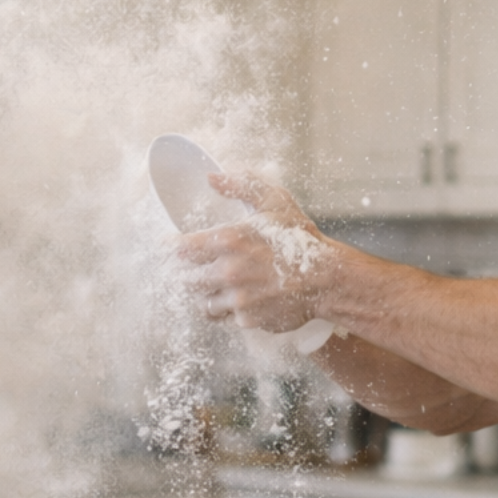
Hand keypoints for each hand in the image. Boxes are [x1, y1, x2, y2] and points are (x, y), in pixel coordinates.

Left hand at [173, 170, 332, 332]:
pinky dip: (229, 311)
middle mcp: (227, 272)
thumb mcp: (275, 202)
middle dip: (188, 275)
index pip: (181, 248)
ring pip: (202, 303)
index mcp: (229, 240)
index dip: (171, 249)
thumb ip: (242, 186)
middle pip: (186, 280)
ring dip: (207, 296)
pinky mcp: (246, 320)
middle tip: (193, 271)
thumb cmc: (301, 240)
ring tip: (217, 287)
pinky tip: (240, 300)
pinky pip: (226, 318)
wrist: (326, 279)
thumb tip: (212, 177)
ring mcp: (236, 299)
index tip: (170, 249)